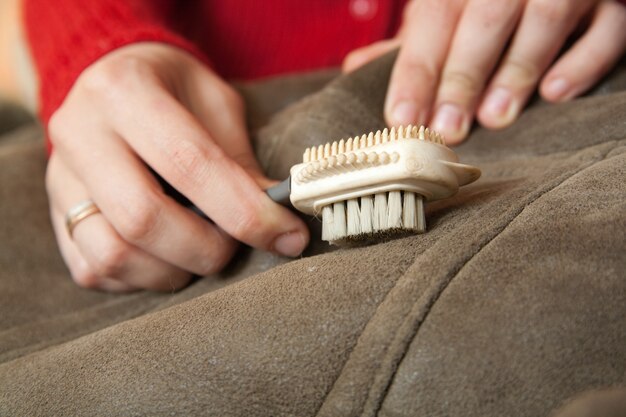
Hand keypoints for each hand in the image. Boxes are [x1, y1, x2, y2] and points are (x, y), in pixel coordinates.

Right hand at [47, 43, 308, 291]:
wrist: (116, 81)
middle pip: (143, 218)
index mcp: (124, 92)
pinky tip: (166, 257)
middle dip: (207, 249)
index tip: (289, 237)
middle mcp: (79, 134)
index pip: (190, 164)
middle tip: (235, 247)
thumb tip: (278, 223)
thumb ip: (240, 162)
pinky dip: (142, 278)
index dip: (246, 211)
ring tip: (201, 253)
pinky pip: (95, 270)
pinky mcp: (54, 216)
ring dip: (173, 271)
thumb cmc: (176, 92)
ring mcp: (59, 179)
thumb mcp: (217, 105)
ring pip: (113, 255)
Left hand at [344, 0, 625, 143]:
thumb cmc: (482, 1)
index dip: (415, 72)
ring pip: (546, 18)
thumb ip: (412, 42)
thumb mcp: (445, 11)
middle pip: (485, 20)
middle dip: (463, 77)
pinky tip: (556, 93)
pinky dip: (584, 60)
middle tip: (447, 128)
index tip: (401, 119)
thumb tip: (355, 68)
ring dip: (518, 70)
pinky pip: (608, 27)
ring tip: (495, 117)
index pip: (433, 20)